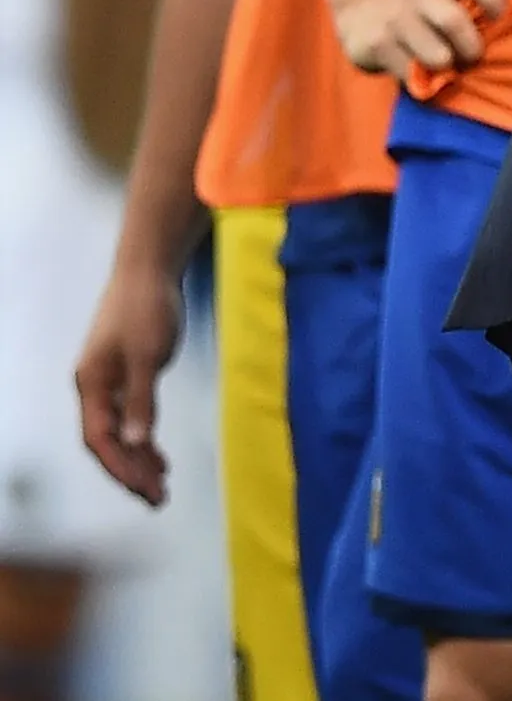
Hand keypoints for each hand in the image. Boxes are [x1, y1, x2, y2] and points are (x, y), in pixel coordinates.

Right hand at [76, 264, 182, 505]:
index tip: (146, 488)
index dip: (121, 466)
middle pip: (107, 442)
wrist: (148, 272)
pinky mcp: (126, 376)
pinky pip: (130, 419)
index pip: (100, 439)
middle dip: (130, 471)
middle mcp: (95, 388)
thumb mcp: (147, 355)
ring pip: (119, 433)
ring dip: (138, 459)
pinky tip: (158, 456)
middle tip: (158, 498)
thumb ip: (142, 399)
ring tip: (161, 486)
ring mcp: (109, 383)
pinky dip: (144, 439)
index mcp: (92, 385)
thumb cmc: (146, 309)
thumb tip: (138, 442)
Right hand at [335, 0, 506, 78]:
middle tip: (469, 58)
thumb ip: (474, 11)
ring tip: (444, 68)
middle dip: (470, 49)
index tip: (494, 19)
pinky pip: (411, 74)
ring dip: (447, 70)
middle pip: (453, 20)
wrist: (363, 14)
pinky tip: (418, 74)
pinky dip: (422, 82)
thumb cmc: (423, 14)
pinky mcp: (377, 44)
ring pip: (437, 56)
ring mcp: (396, 17)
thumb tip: (494, 46)